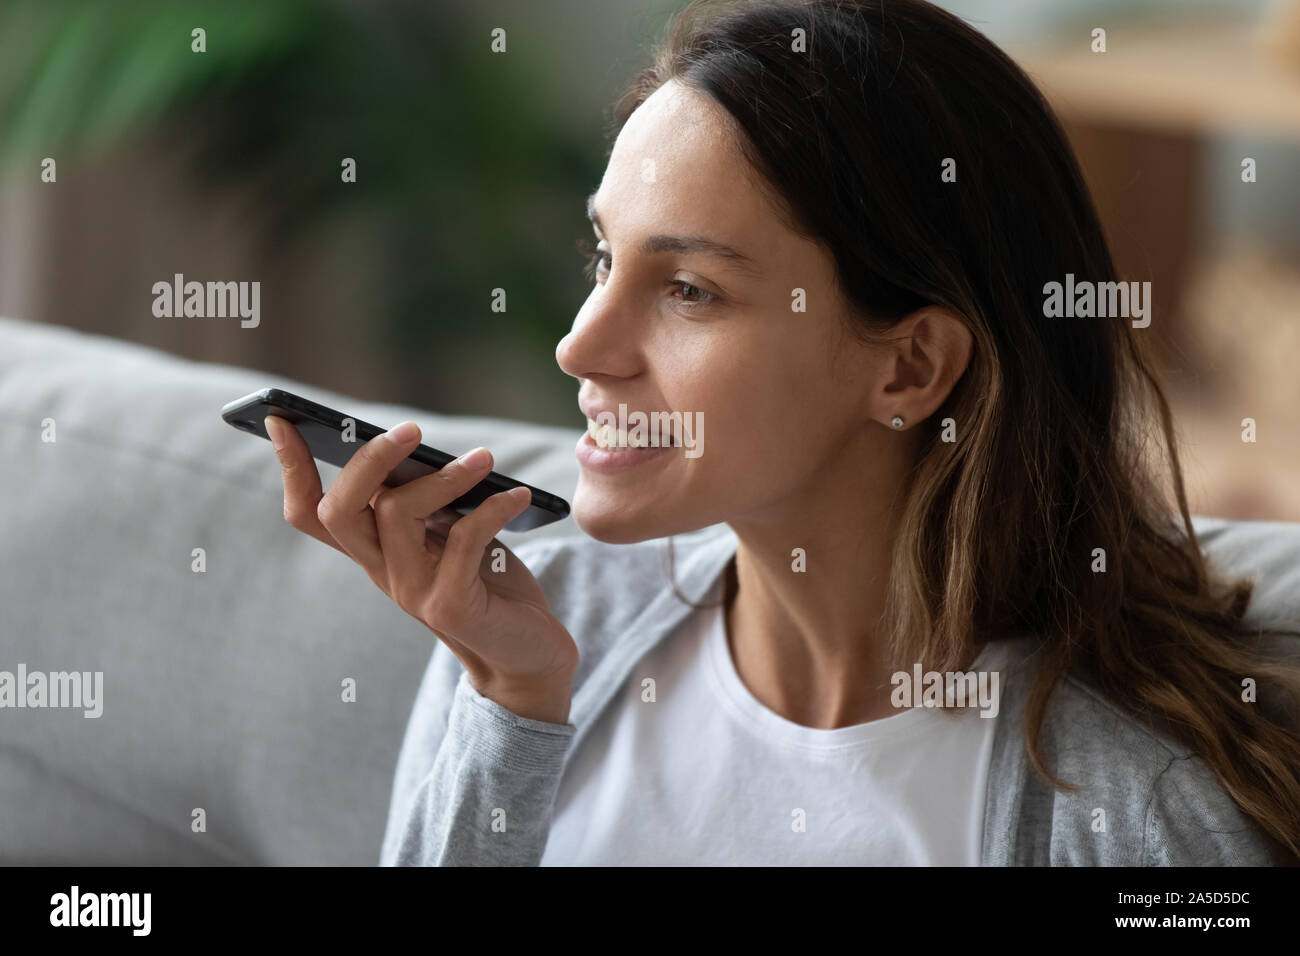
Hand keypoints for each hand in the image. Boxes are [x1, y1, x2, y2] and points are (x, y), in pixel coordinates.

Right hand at [264, 415, 577, 723]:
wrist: (526, 655)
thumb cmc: (489, 584)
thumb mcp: (449, 534)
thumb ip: (426, 501)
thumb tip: (412, 446)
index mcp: (374, 552)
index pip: (311, 514)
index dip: (290, 468)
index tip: (280, 419)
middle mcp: (383, 573)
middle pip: (339, 511)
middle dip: (367, 461)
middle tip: (410, 430)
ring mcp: (413, 593)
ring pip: (398, 514)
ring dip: (445, 477)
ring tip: (484, 458)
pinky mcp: (452, 606)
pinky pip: (463, 540)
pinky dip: (492, 508)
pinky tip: (518, 495)